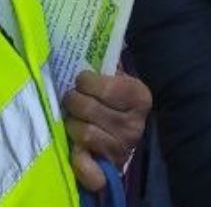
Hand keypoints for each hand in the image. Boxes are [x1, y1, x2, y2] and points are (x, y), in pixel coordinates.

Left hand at [63, 69, 151, 191]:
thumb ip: (108, 64)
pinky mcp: (109, 169)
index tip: (81, 80)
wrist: (125, 137)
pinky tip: (75, 148)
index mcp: (139, 98)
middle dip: (73, 100)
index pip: (107, 88)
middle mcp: (134, 125)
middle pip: (89, 108)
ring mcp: (122, 149)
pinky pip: (88, 167)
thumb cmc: (116, 100)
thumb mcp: (119, 78)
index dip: (86, 81)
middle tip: (71, 97)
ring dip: (72, 123)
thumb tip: (92, 41)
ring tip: (72, 117)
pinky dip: (78, 160)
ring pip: (84, 132)